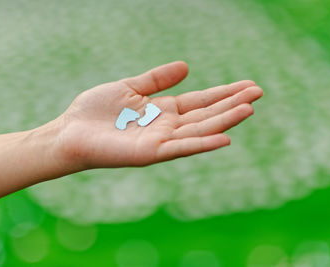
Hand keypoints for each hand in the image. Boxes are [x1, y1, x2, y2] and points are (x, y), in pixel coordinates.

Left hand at [56, 61, 262, 168]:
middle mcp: (167, 127)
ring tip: (249, 108)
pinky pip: (181, 148)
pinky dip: (203, 144)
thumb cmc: (95, 111)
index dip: (223, 93)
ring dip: (225, 121)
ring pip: (200, 130)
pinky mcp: (150, 154)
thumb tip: (186, 66)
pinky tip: (224, 138)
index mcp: (163, 111)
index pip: (201, 101)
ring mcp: (160, 142)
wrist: (70, 131)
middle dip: (232, 104)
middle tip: (259, 92)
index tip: (247, 85)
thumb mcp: (129, 87)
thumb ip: (157, 79)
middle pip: (206, 114)